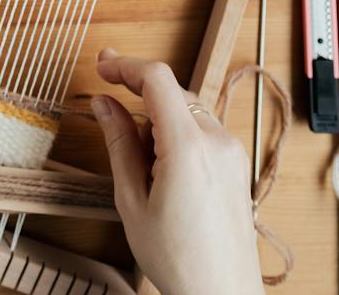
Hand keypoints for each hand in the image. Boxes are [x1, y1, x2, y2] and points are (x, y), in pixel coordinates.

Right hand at [88, 49, 262, 294]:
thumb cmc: (178, 258)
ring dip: (156, 115)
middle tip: (105, 95)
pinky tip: (159, 163)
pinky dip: (176, 131)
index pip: (158, 79)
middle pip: (173, 91)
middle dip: (138, 90)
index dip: (126, 66)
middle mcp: (218, 142)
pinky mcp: (237, 165)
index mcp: (189, 148)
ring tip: (135, 157)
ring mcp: (232, 153)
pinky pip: (202, 130)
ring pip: (187, 110)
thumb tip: (104, 104)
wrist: (222, 294)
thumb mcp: (132, 201)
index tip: (102, 67)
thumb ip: (118, 144)